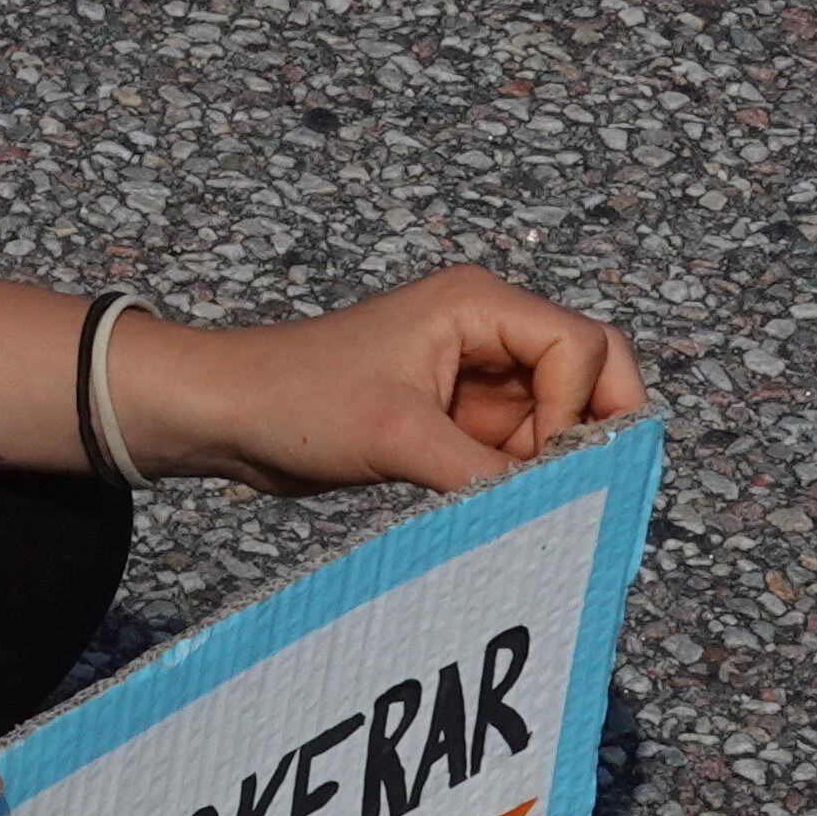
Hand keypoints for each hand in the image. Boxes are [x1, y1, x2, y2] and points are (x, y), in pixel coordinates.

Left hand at [113, 264, 644, 495]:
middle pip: (588, 371)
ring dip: (552, 461)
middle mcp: (486, 329)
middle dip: (588, 429)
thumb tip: (558, 511)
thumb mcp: (398, 439)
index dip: (578, 408)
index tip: (545, 461)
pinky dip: (523, 477)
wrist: (228, 415)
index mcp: (477, 304)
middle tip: (573, 486)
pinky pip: (520, 444)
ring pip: (558, 415)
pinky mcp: (457, 415)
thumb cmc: (297, 399)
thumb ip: (486, 474)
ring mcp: (475, 374)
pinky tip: (502, 506)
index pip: (581, 347)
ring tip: (517, 501)